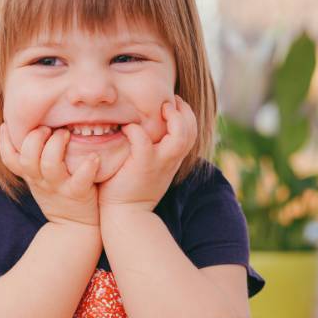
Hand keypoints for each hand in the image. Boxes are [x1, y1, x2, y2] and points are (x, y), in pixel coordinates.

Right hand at [0, 123, 101, 226]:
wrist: (75, 227)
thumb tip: (31, 126)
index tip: (8, 124)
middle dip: (35, 138)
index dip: (4, 141)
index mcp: (30, 174)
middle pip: (27, 158)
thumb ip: (34, 157)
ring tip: (66, 133)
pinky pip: (80, 180)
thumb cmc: (58, 193)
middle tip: (48, 128)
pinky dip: (87, 167)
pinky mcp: (77, 193)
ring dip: (56, 145)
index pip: (9, 158)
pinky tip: (94, 157)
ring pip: (50, 165)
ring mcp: (58, 187)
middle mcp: (40, 180)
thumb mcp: (39, 178)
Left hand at [97, 95, 197, 214]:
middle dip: (184, 111)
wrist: (126, 216)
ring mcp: (159, 163)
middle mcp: (170, 159)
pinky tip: (127, 128)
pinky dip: (136, 130)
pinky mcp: (142, 166)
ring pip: (180, 135)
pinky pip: (143, 141)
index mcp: (172, 158)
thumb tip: (144, 129)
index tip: (173, 104)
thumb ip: (152, 150)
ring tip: (160, 108)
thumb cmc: (131, 189)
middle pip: (191, 130)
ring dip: (173, 118)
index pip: (191, 131)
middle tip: (170, 101)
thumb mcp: (149, 168)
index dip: (186, 114)